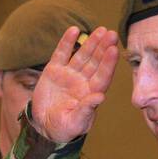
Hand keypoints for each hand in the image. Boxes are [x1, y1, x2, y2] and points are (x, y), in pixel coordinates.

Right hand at [30, 25, 120, 143]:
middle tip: (112, 34)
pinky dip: (67, 42)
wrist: (44, 126)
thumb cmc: (64, 128)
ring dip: (91, 42)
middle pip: (96, 62)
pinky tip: (74, 30)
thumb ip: (87, 110)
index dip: (108, 63)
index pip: (103, 75)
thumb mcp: (75, 123)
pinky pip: (62, 54)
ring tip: (100, 30)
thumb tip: (100, 97)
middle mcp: (82, 81)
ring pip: (82, 55)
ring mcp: (69, 74)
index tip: (113, 49)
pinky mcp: (54, 71)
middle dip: (103, 48)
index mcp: (91, 93)